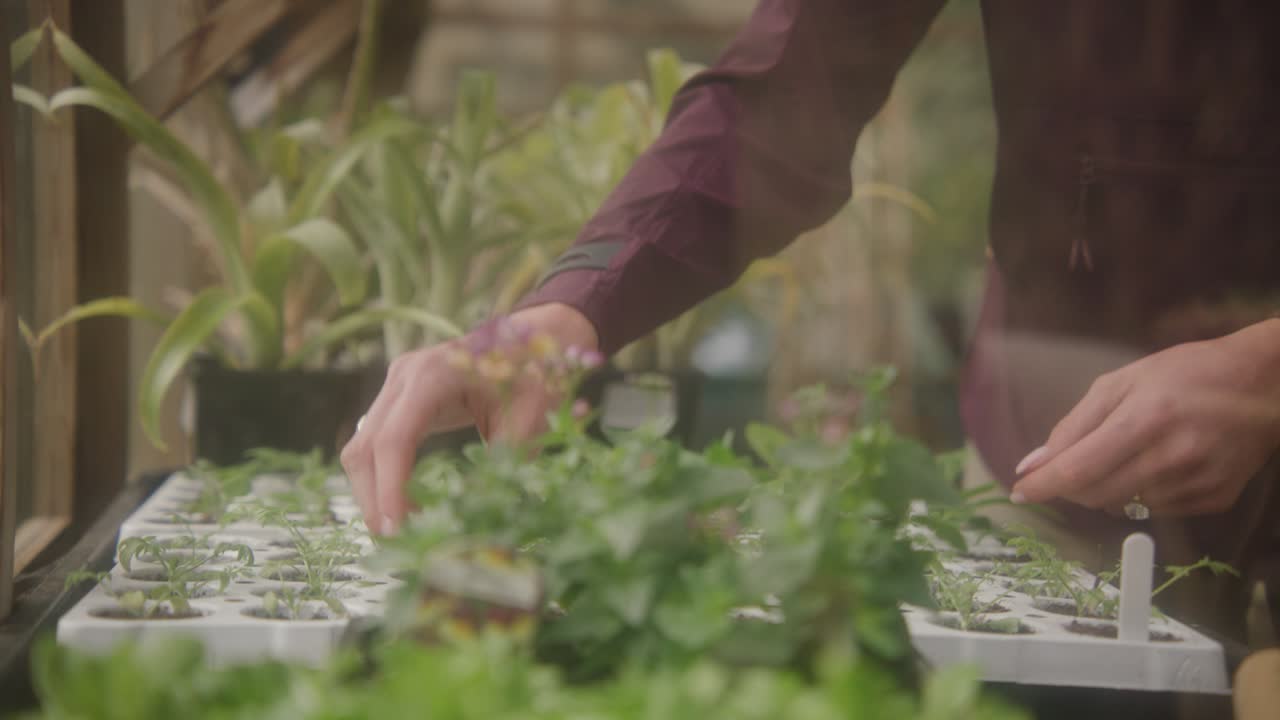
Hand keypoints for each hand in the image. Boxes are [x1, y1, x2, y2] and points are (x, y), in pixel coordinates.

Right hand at [340, 304, 598, 534]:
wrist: (539, 336)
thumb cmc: (539, 372)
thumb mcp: (531, 419)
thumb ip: (504, 462)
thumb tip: (480, 515)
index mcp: (433, 375)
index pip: (394, 439)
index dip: (390, 490)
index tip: (399, 531)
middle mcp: (405, 376)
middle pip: (365, 447)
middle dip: (375, 500)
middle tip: (398, 544)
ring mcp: (398, 386)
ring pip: (363, 448)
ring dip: (373, 493)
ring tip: (401, 533)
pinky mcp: (401, 400)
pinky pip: (377, 444)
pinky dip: (383, 478)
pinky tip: (405, 508)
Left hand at [1011, 319, 1279, 516]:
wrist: (1263, 384)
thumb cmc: (1185, 374)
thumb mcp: (1121, 383)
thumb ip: (1074, 425)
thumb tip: (1033, 464)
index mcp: (1144, 419)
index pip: (1077, 470)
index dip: (1043, 486)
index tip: (1020, 493)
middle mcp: (1171, 456)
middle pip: (1095, 495)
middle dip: (1071, 486)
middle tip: (1073, 464)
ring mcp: (1197, 482)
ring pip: (1122, 506)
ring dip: (1106, 488)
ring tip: (1127, 452)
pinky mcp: (1214, 499)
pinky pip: (1156, 510)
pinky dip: (1141, 492)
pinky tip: (1159, 462)